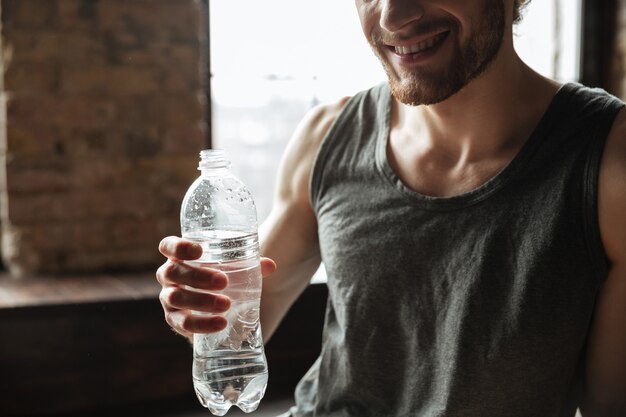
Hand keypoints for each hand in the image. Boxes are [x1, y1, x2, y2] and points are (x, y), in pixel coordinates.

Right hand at [156, 236, 275, 339]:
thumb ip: (250, 264)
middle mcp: (169, 276)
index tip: (199, 250)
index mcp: (179, 257)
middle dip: (197, 276)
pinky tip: (221, 323)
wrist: (213, 307)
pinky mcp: (174, 320)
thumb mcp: (232, 268)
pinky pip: (182, 324)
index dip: (178, 246)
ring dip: (200, 300)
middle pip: (172, 272)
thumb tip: (270, 266)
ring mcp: (169, 298)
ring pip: (175, 298)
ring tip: (226, 303)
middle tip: (223, 281)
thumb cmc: (220, 277)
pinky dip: (202, 324)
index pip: (168, 246)